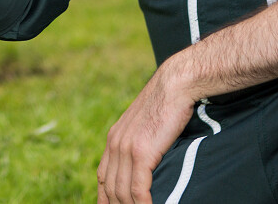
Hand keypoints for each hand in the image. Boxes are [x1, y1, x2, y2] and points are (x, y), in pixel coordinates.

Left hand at [97, 63, 196, 203]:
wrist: (175, 85)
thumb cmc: (168, 104)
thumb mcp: (146, 124)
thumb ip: (140, 142)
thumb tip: (146, 160)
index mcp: (114, 139)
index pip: (102, 177)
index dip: (105, 198)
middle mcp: (115, 144)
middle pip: (109, 189)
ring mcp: (126, 149)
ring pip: (121, 192)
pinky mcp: (141, 153)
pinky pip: (137, 189)